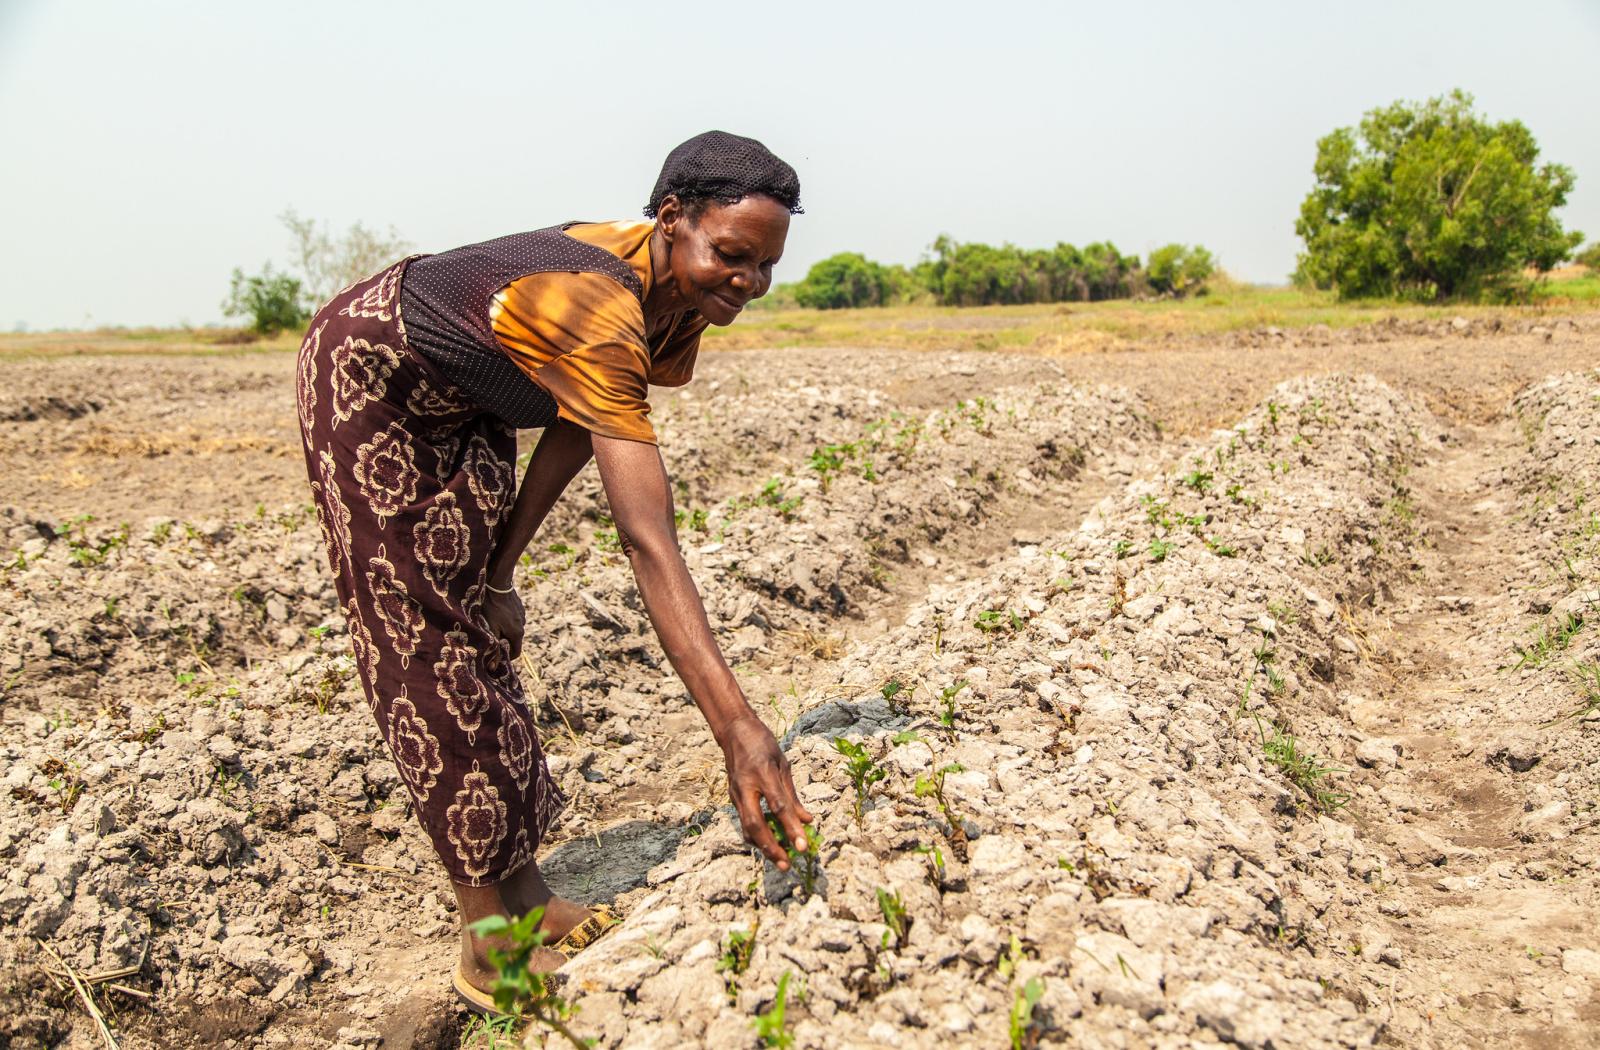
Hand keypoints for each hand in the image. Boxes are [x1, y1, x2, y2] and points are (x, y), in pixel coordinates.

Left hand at [482, 585, 525, 659]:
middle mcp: (523, 625)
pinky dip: (505, 620)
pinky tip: (495, 612)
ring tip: (490, 623)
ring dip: (503, 630)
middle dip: (502, 643)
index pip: (515, 653)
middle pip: (513, 641)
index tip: (494, 657)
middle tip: (488, 638)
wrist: (498, 582)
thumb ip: (493, 649)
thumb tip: (493, 667)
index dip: (505, 658)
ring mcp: (522, 615)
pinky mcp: (519, 606)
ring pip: (512, 629)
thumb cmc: (492, 607)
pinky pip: (512, 619)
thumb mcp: (490, 629)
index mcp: (517, 633)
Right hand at [719, 715, 813, 868]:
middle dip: (771, 848)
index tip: (803, 846)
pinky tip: (769, 842)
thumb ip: (792, 795)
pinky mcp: (733, 798)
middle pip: (756, 825)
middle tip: (786, 865)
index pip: (779, 806)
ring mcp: (736, 793)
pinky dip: (757, 836)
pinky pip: (745, 822)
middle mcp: (746, 786)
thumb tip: (807, 820)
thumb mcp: (783, 764)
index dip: (791, 828)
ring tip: (781, 859)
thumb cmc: (762, 744)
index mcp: (763, 773)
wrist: (733, 732)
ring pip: (747, 828)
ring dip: (763, 847)